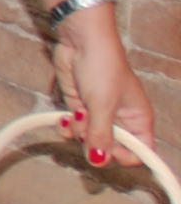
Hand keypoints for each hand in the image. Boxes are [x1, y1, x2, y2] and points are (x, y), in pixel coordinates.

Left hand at [59, 18, 154, 160]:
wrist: (80, 42)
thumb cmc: (103, 68)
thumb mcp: (103, 105)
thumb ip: (101, 135)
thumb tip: (99, 160)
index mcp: (138, 120)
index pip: (139, 152)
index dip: (123, 156)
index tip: (107, 149)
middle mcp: (120, 120)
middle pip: (109, 148)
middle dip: (94, 141)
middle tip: (89, 123)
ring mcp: (98, 114)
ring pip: (88, 139)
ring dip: (78, 131)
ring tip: (78, 113)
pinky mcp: (80, 107)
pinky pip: (73, 127)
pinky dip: (67, 125)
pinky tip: (64, 118)